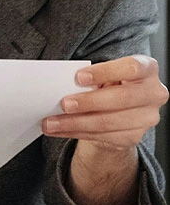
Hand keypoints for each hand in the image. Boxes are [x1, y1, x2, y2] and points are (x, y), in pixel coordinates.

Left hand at [44, 56, 167, 150]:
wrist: (118, 111)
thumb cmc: (108, 85)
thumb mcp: (103, 75)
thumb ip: (90, 77)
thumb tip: (59, 84)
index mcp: (147, 69)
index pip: (131, 68)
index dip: (105, 72)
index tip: (78, 77)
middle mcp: (154, 93)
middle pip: (121, 98)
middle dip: (88, 102)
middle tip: (63, 104)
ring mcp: (147, 118)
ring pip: (108, 122)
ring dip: (74, 123)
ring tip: (50, 122)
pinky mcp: (134, 136)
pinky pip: (101, 136)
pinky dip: (74, 133)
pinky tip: (57, 130)